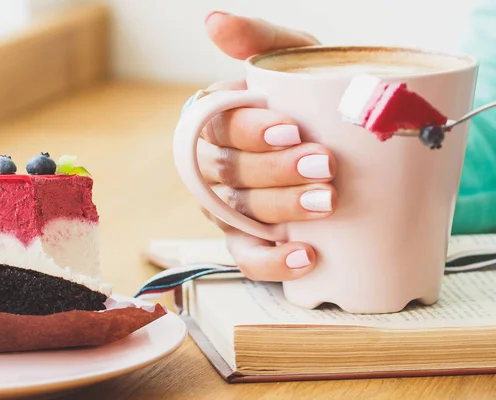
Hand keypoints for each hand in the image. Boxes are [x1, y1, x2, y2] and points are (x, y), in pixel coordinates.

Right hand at [196, 12, 336, 281]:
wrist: (347, 137)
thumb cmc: (316, 96)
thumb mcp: (294, 60)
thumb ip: (257, 40)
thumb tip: (212, 21)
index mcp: (220, 121)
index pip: (219, 126)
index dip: (250, 130)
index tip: (290, 128)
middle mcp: (218, 164)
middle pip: (231, 172)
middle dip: (276, 171)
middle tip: (324, 166)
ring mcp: (230, 205)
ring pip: (239, 213)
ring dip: (280, 210)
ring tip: (325, 204)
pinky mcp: (248, 238)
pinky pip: (245, 256)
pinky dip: (270, 261)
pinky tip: (304, 256)